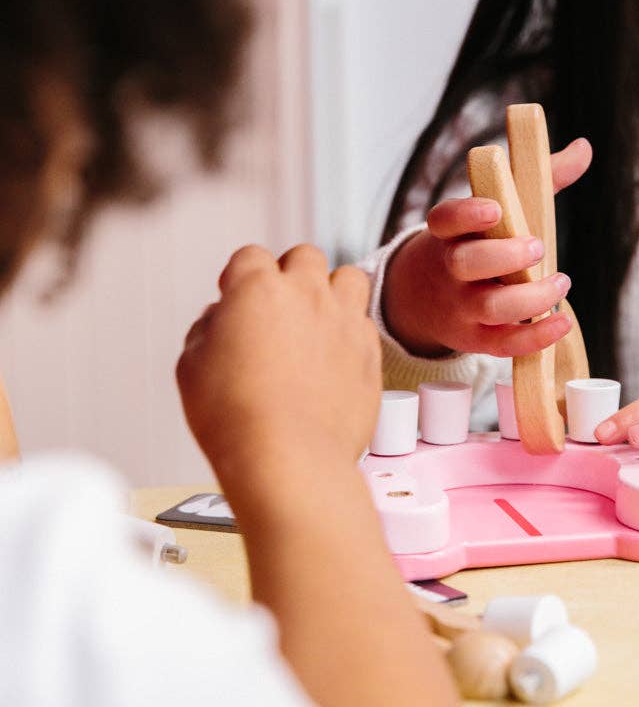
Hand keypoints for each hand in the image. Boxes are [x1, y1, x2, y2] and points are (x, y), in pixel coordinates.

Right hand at [177, 245, 380, 477]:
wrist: (289, 458)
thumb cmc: (235, 418)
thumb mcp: (191, 366)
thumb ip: (207, 329)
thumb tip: (220, 318)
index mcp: (258, 288)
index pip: (250, 256)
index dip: (240, 276)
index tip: (237, 297)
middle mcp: (306, 293)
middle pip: (304, 256)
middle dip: (290, 273)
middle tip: (278, 307)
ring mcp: (344, 318)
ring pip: (348, 277)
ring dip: (332, 290)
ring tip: (317, 320)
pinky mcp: (370, 349)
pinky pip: (364, 323)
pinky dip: (350, 332)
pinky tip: (334, 357)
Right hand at [383, 137, 591, 356]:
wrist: (423, 297)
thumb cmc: (475, 242)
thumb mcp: (496, 208)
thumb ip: (540, 176)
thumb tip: (583, 148)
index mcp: (449, 231)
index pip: (446, 218)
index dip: (467, 214)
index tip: (494, 209)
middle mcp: (450, 269)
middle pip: (466, 263)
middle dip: (503, 256)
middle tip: (536, 247)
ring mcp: (460, 306)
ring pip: (488, 306)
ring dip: (529, 297)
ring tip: (560, 283)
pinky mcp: (475, 338)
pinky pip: (502, 343)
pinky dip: (534, 337)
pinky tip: (562, 321)